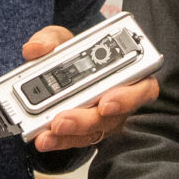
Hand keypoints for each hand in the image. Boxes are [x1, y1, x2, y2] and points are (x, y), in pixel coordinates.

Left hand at [21, 24, 160, 151]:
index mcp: (129, 75)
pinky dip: (58, 140)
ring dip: (68, 135)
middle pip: (112, 118)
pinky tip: (43, 139)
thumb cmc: (73, 52)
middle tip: (62, 120)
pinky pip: (74, 139)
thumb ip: (51, 39)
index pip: (143, 89)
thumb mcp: (63, 38)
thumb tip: (36, 48)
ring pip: (92, 133)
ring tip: (47, 133)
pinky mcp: (84, 133)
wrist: (61, 70)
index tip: (106, 102)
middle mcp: (120, 102)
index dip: (127, 98)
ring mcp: (103, 120)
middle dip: (85, 120)